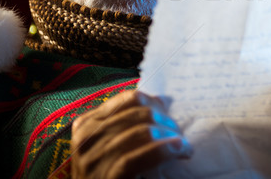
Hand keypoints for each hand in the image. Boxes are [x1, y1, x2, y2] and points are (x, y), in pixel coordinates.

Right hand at [71, 90, 191, 177]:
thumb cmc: (110, 174)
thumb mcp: (113, 144)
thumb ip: (131, 122)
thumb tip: (162, 100)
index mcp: (87, 124)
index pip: (130, 99)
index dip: (156, 104)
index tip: (169, 115)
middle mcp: (86, 139)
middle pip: (139, 114)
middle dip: (165, 121)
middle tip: (178, 133)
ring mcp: (93, 160)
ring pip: (142, 133)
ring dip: (169, 137)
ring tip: (184, 146)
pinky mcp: (108, 178)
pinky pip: (138, 158)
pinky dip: (163, 151)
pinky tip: (179, 150)